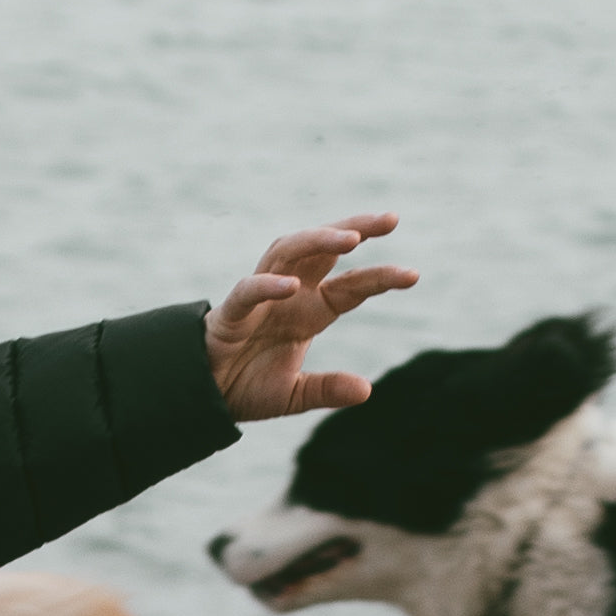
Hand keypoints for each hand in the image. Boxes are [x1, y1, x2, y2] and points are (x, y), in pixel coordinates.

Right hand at [206, 215, 416, 421]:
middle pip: (324, 249)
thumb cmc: (246, 385)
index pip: (351, 286)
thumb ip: (326, 390)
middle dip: (356, 229)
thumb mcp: (293, 395)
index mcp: (310, 311)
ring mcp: (260, 298)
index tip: (413, 275)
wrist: (202, 396)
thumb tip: (366, 390)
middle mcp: (290, 295)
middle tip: (391, 219)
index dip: (380, 278)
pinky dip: (268, 285)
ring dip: (318, 240)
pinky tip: (290, 285)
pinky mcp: (231, 313)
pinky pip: (249, 291)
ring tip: (350, 239)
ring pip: (289, 252)